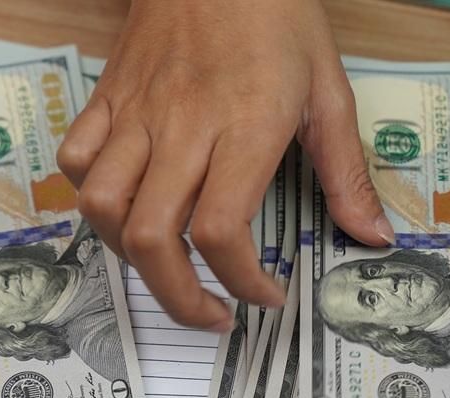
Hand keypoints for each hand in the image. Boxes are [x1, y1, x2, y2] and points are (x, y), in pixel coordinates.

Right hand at [56, 0, 393, 332]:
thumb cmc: (278, 14)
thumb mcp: (331, 91)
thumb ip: (347, 172)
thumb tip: (371, 235)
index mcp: (244, 127)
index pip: (221, 231)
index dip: (241, 283)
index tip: (265, 298)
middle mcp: (182, 126)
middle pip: (152, 237)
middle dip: (178, 299)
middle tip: (211, 316)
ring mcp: (137, 111)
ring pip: (102, 206)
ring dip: (131, 258)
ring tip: (167, 270)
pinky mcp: (109, 95)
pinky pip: (77, 158)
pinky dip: (93, 198)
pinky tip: (126, 207)